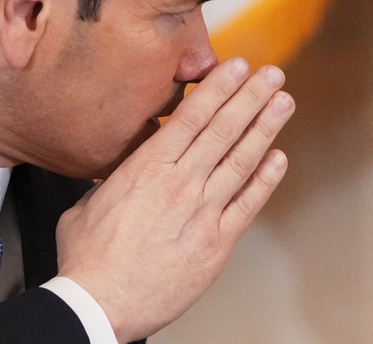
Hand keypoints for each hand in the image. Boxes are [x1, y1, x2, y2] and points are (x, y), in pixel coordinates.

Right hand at [54, 57, 293, 342]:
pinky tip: (279, 158)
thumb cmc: (89, 259)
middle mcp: (180, 184)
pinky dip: (266, 179)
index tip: (238, 66)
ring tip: (284, 103)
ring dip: (266, 128)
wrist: (99, 306)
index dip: (219, 87)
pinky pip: (248, 204)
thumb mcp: (90, 201)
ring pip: (242, 160)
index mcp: (147, 168)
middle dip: (251, 97)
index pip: (192, 116)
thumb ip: (118, 175)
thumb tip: (131, 159)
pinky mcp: (217, 243)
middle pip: (224, 130)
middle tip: (272, 74)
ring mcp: (203, 212)